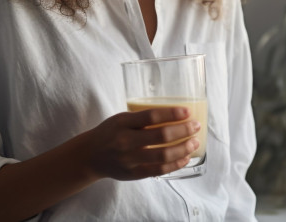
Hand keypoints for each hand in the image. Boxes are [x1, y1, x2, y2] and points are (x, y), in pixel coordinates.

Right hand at [83, 107, 200, 180]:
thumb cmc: (110, 132)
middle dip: (183, 131)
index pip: (151, 116)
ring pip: (162, 155)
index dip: (172, 114)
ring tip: (194, 142)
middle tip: (196, 126)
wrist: (90, 156)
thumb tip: (175, 113)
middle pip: (160, 136)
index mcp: (123, 122)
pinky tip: (185, 158)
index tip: (187, 112)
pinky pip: (158, 170)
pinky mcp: (133, 174)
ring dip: (183, 148)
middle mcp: (125, 141)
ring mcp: (129, 159)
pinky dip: (175, 164)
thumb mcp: (121, 119)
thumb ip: (142, 117)